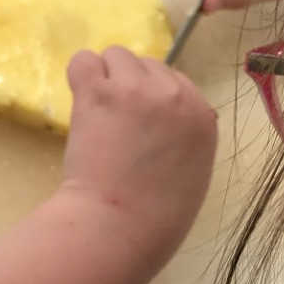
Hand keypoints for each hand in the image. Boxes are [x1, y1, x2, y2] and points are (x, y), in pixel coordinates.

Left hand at [61, 47, 216, 276]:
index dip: (154, 101)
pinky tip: (81, 104)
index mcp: (203, 117)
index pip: (178, 83)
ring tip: (98, 114)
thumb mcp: (194, 173)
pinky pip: (85, 60)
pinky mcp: (99, 91)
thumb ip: (186, 139)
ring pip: (117, 56)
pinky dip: (81, 77)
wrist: (119, 226)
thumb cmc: (157, 218)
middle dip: (132, 87)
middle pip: (149, 65)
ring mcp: (136, 89)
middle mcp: (175, 95)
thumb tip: (164, 125)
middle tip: (117, 123)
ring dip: (106, 79)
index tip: (140, 126)